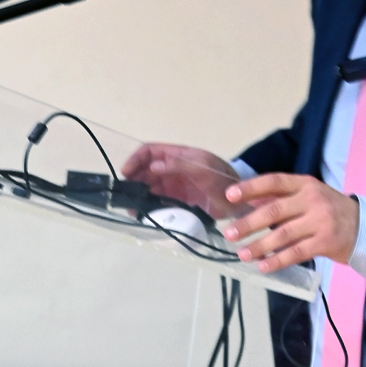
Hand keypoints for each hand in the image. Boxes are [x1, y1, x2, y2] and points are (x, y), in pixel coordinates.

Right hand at [120, 142, 240, 215]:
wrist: (239, 201)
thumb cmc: (223, 179)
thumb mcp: (204, 168)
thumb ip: (179, 165)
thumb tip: (153, 166)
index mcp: (177, 155)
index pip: (149, 152)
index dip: (135, 159)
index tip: (126, 172)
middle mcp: (171, 169)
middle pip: (144, 171)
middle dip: (133, 180)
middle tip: (125, 195)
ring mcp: (173, 186)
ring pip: (148, 188)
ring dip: (138, 196)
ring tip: (131, 208)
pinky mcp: (176, 202)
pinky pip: (157, 202)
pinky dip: (148, 207)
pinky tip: (142, 214)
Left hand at [222, 173, 359, 271]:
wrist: (365, 227)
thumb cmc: (329, 210)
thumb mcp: (309, 196)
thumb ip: (281, 198)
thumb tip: (248, 203)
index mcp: (305, 184)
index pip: (274, 182)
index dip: (251, 188)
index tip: (229, 195)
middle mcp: (312, 200)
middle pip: (274, 210)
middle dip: (249, 223)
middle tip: (229, 233)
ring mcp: (320, 222)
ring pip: (283, 235)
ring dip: (259, 246)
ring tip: (242, 254)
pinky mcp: (325, 243)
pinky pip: (296, 253)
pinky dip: (277, 261)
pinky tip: (263, 266)